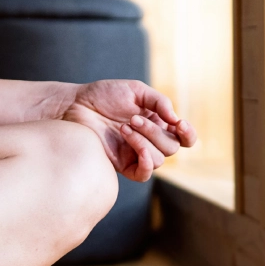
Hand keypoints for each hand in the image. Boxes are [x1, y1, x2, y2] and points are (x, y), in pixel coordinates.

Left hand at [60, 80, 196, 181]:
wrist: (76, 103)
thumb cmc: (104, 95)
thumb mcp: (135, 90)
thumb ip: (159, 101)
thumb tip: (176, 120)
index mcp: (158, 123)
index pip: (184, 137)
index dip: (188, 134)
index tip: (179, 124)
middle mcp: (150, 140)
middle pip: (171, 148)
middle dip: (154, 132)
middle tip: (132, 119)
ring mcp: (136, 153)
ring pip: (158, 159)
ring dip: (143, 141)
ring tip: (122, 127)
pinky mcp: (122, 163)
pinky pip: (143, 174)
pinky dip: (145, 164)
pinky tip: (136, 148)